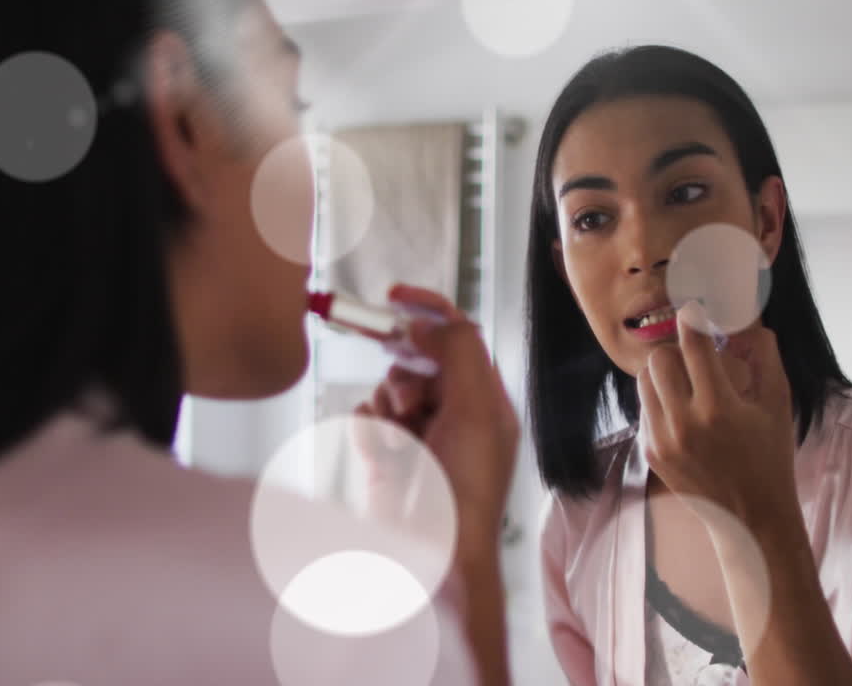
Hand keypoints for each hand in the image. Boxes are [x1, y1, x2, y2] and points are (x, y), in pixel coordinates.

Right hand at [356, 284, 519, 552]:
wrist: (431, 555)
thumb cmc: (465, 491)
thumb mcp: (475, 410)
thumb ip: (456, 353)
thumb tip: (425, 325)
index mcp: (485, 400)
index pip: (459, 339)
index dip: (429, 313)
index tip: (396, 297)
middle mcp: (454, 415)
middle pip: (416, 361)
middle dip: (405, 373)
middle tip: (404, 394)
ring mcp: (418, 436)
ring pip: (386, 388)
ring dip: (386, 406)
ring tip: (399, 438)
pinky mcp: (386, 457)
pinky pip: (366, 419)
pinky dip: (368, 431)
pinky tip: (380, 456)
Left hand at [637, 301, 798, 530]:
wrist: (750, 517)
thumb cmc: (770, 457)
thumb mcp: (778, 406)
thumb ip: (766, 358)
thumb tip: (751, 324)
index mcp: (719, 407)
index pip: (693, 345)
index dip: (692, 320)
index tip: (693, 310)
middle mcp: (684, 423)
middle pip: (658, 359)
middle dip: (676, 351)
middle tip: (693, 358)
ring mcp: (662, 440)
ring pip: (644, 382)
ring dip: (664, 375)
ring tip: (687, 385)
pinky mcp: (650, 452)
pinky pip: (645, 409)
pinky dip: (661, 403)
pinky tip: (684, 414)